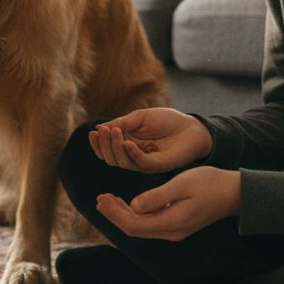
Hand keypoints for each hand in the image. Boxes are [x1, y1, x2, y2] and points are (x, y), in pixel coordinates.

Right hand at [89, 108, 212, 172]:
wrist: (191, 126)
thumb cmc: (166, 121)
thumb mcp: (139, 118)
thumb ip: (122, 123)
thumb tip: (100, 129)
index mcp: (127, 145)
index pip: (107, 150)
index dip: (97, 144)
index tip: (92, 132)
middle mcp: (133, 157)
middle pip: (111, 158)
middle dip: (104, 145)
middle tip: (103, 131)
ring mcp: (145, 163)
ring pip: (122, 163)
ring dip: (115, 148)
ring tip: (114, 132)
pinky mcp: (157, 165)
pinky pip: (140, 163)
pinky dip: (131, 153)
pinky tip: (127, 142)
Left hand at [95, 166, 240, 241]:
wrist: (235, 193)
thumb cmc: (210, 184)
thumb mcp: (181, 184)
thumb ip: (157, 197)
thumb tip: (133, 206)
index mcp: (171, 223)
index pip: (133, 225)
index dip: (114, 214)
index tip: (101, 199)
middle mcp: (171, 232)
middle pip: (134, 230)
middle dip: (114, 215)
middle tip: (100, 198)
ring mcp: (175, 231)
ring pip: (141, 228)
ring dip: (123, 215)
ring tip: (108, 200)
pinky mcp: (178, 225)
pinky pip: (150, 224)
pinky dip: (136, 214)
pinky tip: (129, 203)